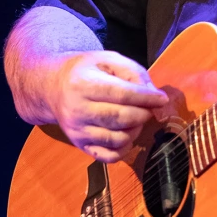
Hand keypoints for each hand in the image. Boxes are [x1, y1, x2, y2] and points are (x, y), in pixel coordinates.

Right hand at [48, 50, 168, 162]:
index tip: (162, 99)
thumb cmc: (86, 71)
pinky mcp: (80, 145)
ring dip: (136, 130)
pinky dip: (125, 148)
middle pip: (121, 118)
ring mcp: (77, 131)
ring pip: (117, 139)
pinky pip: (109, 156)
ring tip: (136, 118)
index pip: (121, 94)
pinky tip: (126, 133)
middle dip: (143, 114)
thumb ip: (134, 73)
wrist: (53, 87)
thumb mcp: (108, 60)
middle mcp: (77, 110)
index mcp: (83, 84)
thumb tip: (154, 95)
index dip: (146, 98)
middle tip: (149, 108)